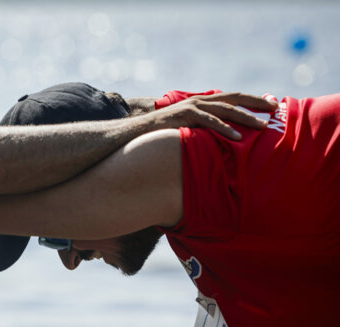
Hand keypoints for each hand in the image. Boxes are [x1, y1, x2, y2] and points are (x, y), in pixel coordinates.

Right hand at [157, 92, 277, 139]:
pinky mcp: (186, 116)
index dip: (252, 100)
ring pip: (226, 110)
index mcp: (204, 101)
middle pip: (235, 98)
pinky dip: (225, 130)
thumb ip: (205, 125)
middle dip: (256, 103)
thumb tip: (223, 136)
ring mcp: (193, 107)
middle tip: (275, 109)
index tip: (271, 105)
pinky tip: (237, 138)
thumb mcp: (189, 126)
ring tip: (262, 126)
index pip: (234, 97)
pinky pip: (210, 122)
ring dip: (246, 118)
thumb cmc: (165, 132)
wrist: (141, 130)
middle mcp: (201, 100)